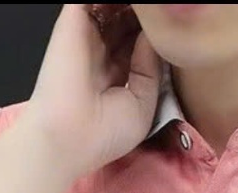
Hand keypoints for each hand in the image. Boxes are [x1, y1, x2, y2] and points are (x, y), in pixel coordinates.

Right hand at [21, 4, 161, 179]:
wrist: (70, 135)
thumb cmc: (105, 133)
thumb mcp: (144, 105)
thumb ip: (152, 68)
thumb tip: (153, 37)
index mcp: (116, 73)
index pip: (138, 41)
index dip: (153, 34)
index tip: (167, 32)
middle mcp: (101, 52)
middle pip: (126, 19)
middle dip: (143, 18)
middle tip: (160, 14)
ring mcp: (86, 35)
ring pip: (111, 6)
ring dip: (133, 9)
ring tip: (148, 11)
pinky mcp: (72, 20)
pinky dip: (112, 2)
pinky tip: (139, 9)